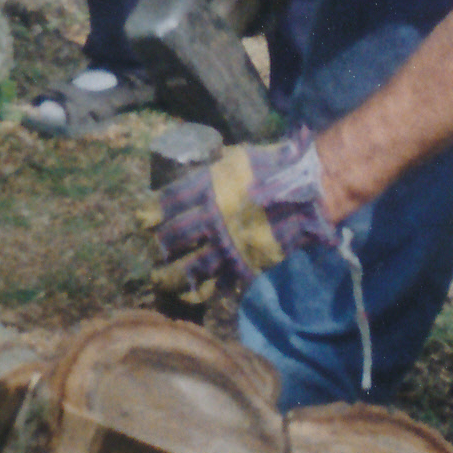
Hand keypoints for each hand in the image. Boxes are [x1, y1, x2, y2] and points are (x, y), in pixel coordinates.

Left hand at [148, 128, 341, 302]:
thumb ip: (212, 171)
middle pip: (172, 238)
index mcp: (207, 189)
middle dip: (160, 246)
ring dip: (169, 276)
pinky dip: (201, 290)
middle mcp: (211, 218)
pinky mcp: (243, 264)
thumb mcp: (236, 158)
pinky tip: (191, 293)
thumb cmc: (274, 168)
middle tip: (155, 251)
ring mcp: (227, 244)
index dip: (151, 214)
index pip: (167, 204)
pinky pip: (216, 282)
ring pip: (188, 267)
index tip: (143, 221)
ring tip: (159, 281)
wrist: (309, 191)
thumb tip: (195, 177)